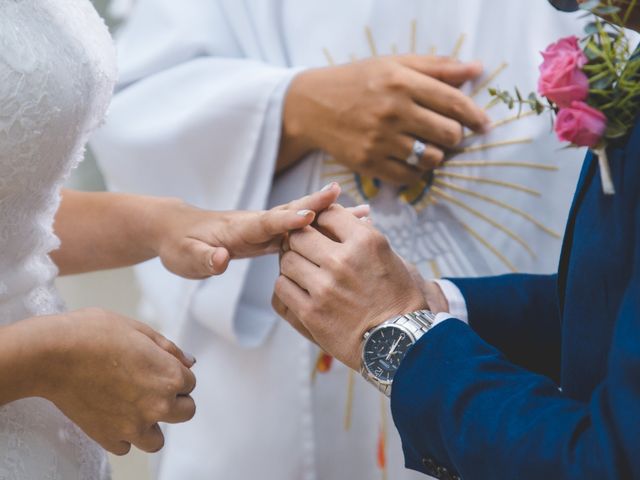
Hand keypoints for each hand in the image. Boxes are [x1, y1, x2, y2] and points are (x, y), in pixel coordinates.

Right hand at [32, 309, 195, 454]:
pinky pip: (126, 447)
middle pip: (185, 412)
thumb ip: (169, 348)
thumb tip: (189, 361)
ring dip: (151, 425)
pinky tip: (112, 416)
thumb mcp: (138, 329)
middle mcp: (158, 405)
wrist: (51, 354)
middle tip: (151, 387)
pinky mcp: (108, 437)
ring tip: (134, 407)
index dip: (175, 372)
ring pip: (157, 440)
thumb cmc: (93, 334)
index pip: (190, 382)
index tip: (156, 367)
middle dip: (174, 400)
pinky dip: (121, 436)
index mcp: (169, 376)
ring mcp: (133, 425)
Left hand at [150, 183, 341, 278]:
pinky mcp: (267, 236)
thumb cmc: (179, 244)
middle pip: (290, 212)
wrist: (175, 229)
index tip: (311, 215)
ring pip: (300, 218)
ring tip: (362, 212)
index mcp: (238, 228)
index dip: (287, 220)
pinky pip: (298, 230)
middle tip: (346, 197)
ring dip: (328, 214)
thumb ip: (204, 259)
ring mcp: (263, 228)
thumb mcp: (185, 257)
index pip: (265, 222)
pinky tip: (342, 229)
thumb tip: (222, 259)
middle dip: (317, 205)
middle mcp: (255, 223)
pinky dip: (321, 226)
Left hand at [273, 204, 427, 369]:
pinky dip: (287, 286)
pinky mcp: (311, 312)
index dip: (321, 219)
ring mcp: (324, 287)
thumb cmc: (398, 300)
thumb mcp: (390, 257)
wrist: (400, 342)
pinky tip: (299, 289)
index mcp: (366, 242)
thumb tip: (347, 219)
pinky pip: (282, 287)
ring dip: (293, 264)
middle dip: (301, 240)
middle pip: (300, 235)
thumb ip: (364, 236)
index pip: (328, 214)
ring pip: (287, 260)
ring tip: (303, 271)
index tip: (320, 227)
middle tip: (305, 248)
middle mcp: (343, 261)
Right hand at [281, 55, 489, 183]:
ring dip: (437, 156)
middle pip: (449, 134)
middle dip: (456, 137)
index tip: (485, 125)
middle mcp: (392, 111)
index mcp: (402, 82)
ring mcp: (379, 140)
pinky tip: (412, 161)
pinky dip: (417, 172)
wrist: (312, 105)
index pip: (454, 102)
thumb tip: (477, 68)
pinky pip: (409, 177)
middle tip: (452, 136)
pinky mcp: (368, 163)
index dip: (476, 116)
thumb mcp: (394, 64)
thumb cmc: (357, 81)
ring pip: (431, 159)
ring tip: (429, 148)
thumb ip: (436, 66)